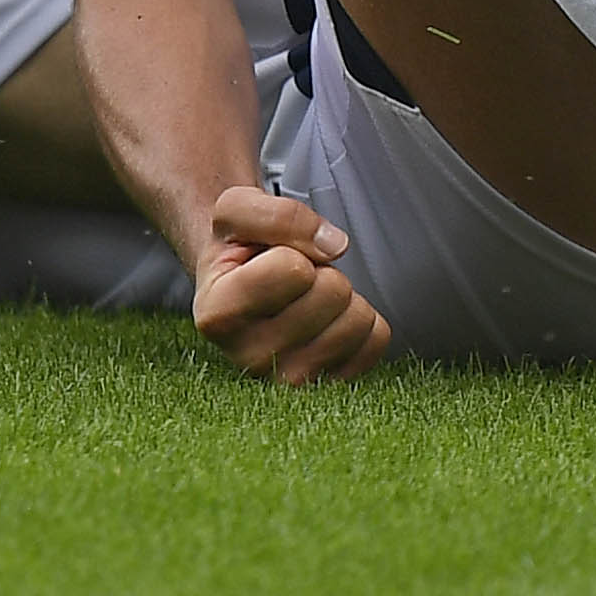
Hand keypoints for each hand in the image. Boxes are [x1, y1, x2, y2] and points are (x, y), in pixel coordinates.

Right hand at [191, 186, 390, 385]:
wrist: (240, 286)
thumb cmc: (238, 248)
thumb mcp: (237, 208)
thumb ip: (279, 215)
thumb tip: (335, 247)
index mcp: (218, 315)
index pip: (293, 268)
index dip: (292, 247)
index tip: (269, 258)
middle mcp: (250, 359)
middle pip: (332, 292)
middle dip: (321, 270)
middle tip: (294, 279)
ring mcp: (290, 380)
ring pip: (358, 319)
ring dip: (343, 295)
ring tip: (308, 299)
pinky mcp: (328, 387)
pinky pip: (377, 340)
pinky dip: (364, 319)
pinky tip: (328, 321)